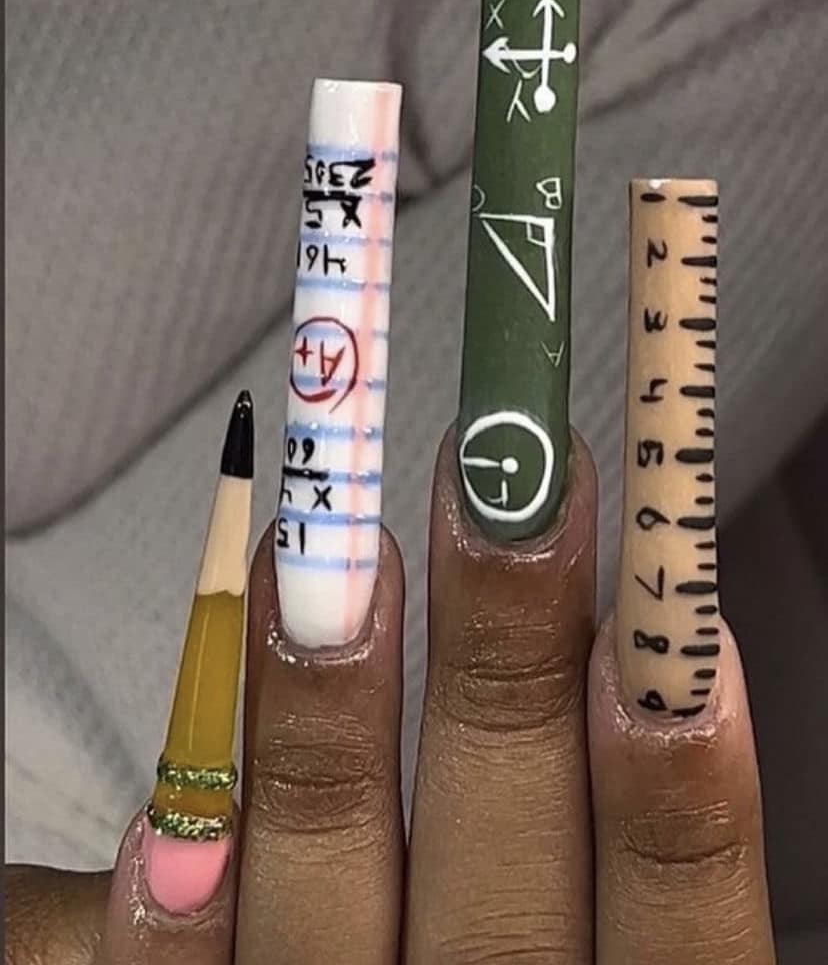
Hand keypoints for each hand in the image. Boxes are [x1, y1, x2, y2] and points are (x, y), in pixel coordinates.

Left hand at [4, 433, 774, 964]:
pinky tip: (191, 759)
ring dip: (331, 715)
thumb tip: (661, 666)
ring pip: (330, 890)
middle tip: (503, 478)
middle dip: (511, 654)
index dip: (684, 746)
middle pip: (512, 859)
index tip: (672, 591)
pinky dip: (183, 876)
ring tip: (324, 546)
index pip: (679, 897)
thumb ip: (598, 863)